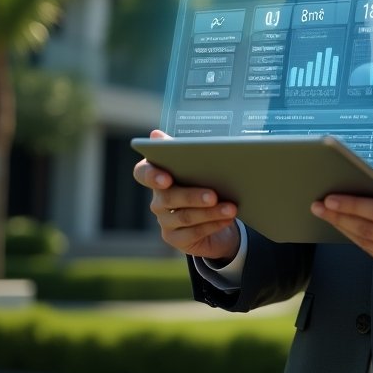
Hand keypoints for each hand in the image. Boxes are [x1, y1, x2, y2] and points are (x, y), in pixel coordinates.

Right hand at [132, 130, 239, 261]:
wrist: (216, 216)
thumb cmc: (206, 182)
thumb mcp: (200, 163)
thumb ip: (181, 148)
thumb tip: (155, 134)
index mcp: (158, 175)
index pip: (142, 173)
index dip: (151, 175)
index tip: (166, 178)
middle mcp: (157, 199)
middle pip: (168, 197)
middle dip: (193, 196)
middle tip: (214, 195)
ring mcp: (164, 221)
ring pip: (184, 216)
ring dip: (210, 212)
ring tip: (231, 208)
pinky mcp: (174, 238)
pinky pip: (193, 233)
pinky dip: (212, 225)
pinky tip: (227, 219)